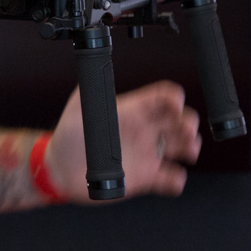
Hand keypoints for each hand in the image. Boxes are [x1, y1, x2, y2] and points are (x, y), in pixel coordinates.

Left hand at [44, 81, 201, 202]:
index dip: (173, 98)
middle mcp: (143, 130)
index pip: (160, 99)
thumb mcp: (78, 108)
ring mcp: (146, 154)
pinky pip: (169, 178)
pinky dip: (176, 179)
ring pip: (179, 147)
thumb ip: (92, 90)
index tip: (177, 103)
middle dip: (188, 122)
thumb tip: (97, 71)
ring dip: (190, 147)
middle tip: (188, 129)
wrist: (60, 170)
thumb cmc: (68, 136)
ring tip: (189, 151)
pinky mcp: (145, 178)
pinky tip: (173, 177)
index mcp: (132, 111)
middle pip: (177, 121)